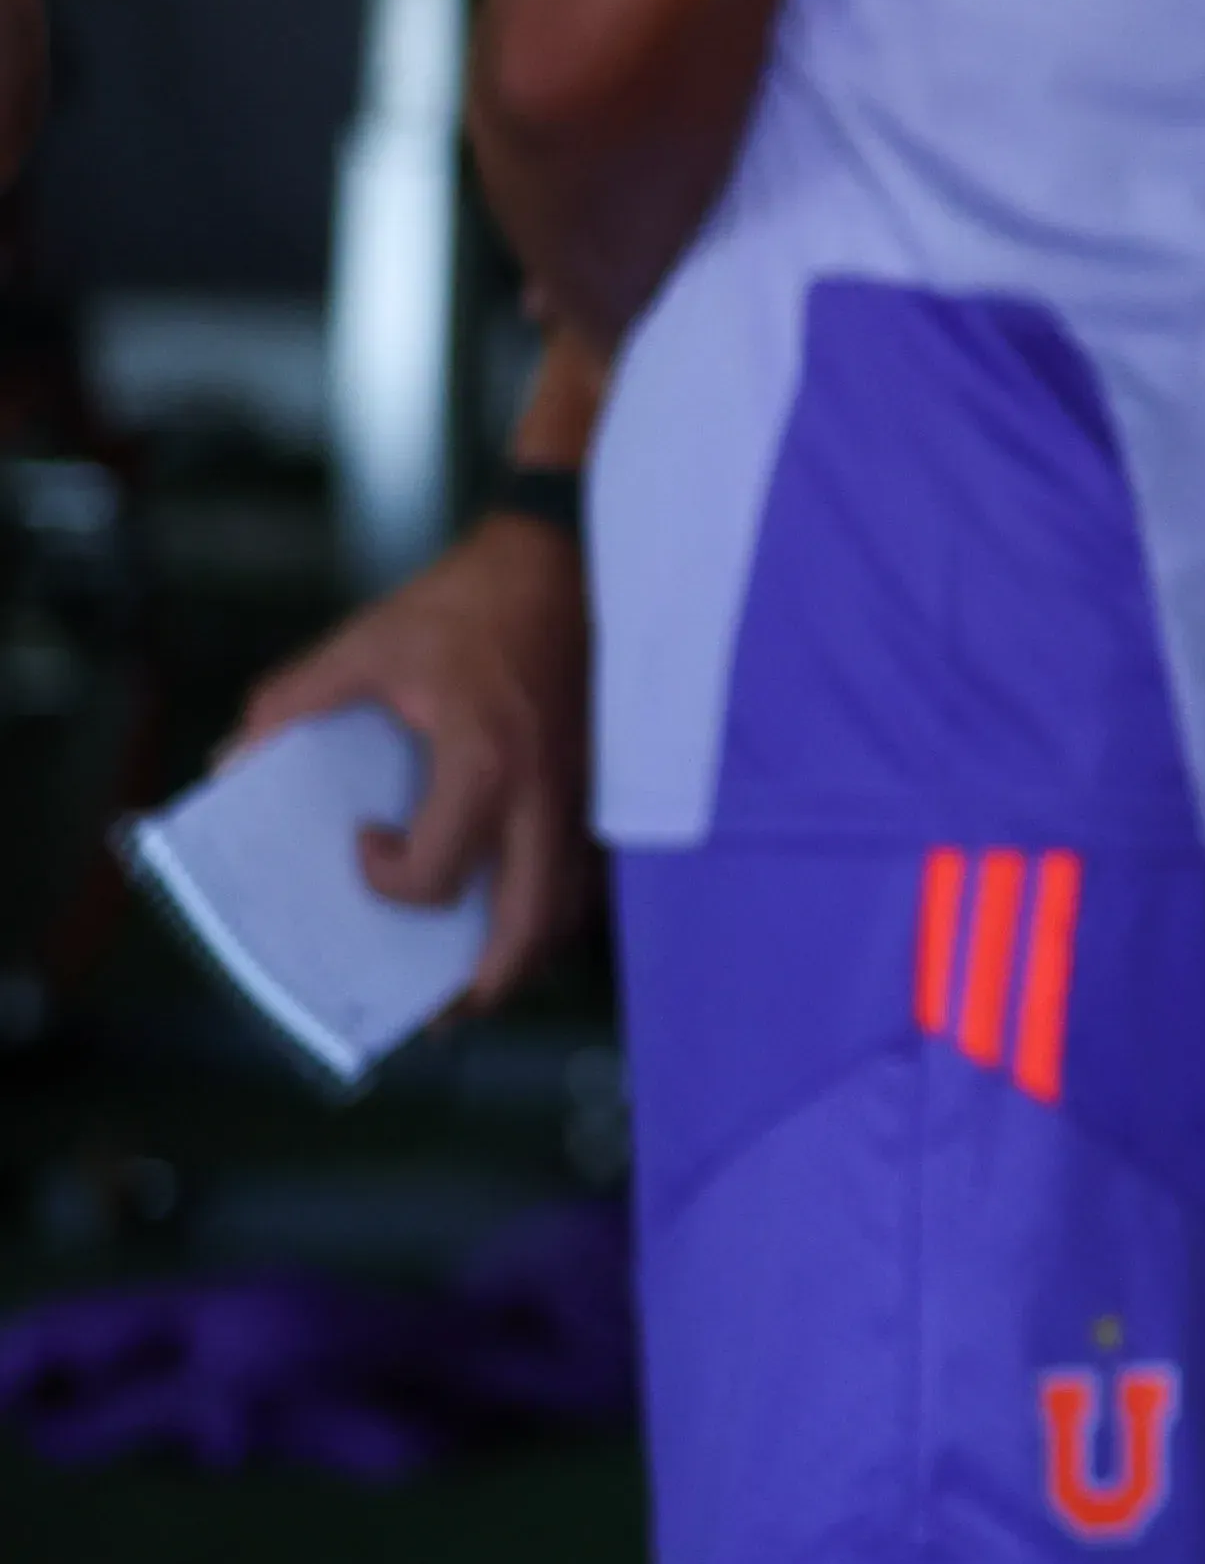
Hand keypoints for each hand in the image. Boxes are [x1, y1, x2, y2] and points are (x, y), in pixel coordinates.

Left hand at [224, 506, 595, 1015]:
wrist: (566, 553)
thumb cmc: (472, 599)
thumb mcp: (368, 641)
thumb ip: (296, 702)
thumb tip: (236, 761)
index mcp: (485, 761)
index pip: (435, 873)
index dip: (385, 880)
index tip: (360, 845)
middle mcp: (546, 790)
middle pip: (530, 924)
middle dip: (484, 984)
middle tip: (441, 1010)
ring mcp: (586, 790)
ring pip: (571, 906)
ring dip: (527, 953)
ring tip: (481, 976)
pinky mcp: (608, 780)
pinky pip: (591, 870)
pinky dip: (557, 907)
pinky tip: (526, 907)